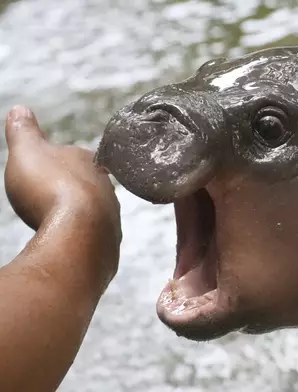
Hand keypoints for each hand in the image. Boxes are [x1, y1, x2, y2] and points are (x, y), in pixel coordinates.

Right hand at [4, 105, 121, 286]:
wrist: (80, 232)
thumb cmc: (50, 188)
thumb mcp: (28, 151)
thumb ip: (24, 131)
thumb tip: (20, 109)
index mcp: (90, 163)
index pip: (77, 157)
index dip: (60, 162)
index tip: (49, 167)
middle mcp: (108, 188)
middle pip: (89, 186)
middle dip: (72, 190)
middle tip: (53, 196)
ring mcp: (112, 217)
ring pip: (95, 213)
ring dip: (78, 217)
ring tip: (59, 223)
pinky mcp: (109, 246)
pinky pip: (93, 241)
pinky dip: (81, 240)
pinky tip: (69, 244)